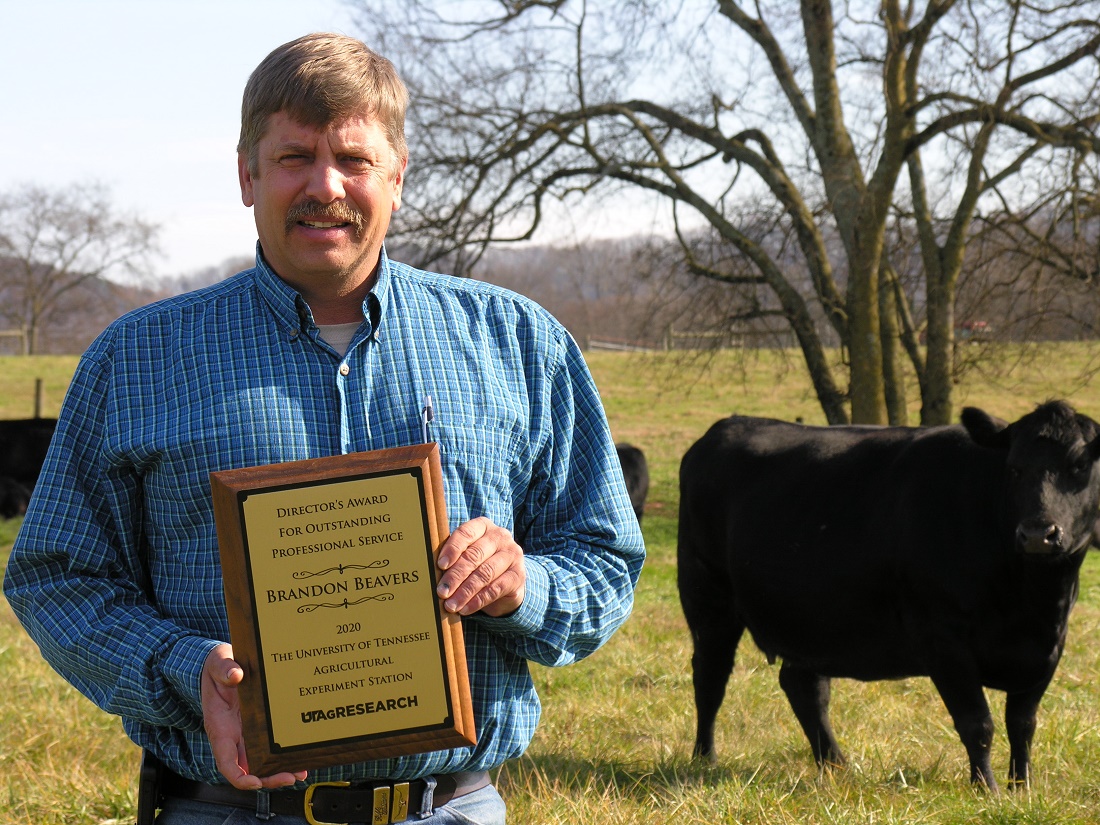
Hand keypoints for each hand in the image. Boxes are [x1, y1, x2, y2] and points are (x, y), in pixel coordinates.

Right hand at [202, 644, 307, 788]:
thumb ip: (224, 668)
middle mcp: (233, 736)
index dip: (239, 777)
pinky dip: (282, 755)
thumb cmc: (219, 667)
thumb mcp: (219, 662)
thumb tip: (235, 675)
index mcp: (220, 728)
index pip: (226, 762)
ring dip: (278, 770)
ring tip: (299, 772)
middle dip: (267, 778)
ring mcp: (246, 734)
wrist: (225, 664)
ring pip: (260, 761)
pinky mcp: (258, 728)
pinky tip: (299, 757)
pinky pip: (269, 747)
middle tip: (289, 777)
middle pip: (247, 768)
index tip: (254, 782)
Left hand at [436, 517, 525, 616]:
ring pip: (485, 573)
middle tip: (442, 591)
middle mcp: (500, 536)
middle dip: (455, 576)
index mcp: (483, 526)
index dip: (452, 549)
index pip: (466, 533)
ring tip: (451, 605)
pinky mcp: (518, 575)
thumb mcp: (467, 554)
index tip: (440, 565)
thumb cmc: (479, 564)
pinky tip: (465, 609)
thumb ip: (453, 557)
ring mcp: (512, 555)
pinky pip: (495, 589)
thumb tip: (428, 570)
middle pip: (474, 555)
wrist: (508, 580)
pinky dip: (477, 601)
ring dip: (465, 592)